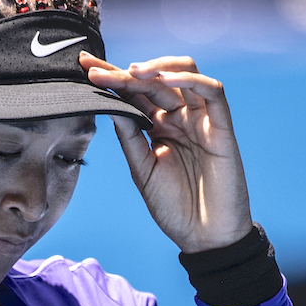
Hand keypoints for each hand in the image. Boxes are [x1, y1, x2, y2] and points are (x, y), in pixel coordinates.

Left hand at [80, 52, 253, 252]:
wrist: (204, 237)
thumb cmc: (174, 206)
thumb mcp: (142, 168)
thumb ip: (129, 136)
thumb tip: (109, 104)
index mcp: (158, 126)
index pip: (134, 93)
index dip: (110, 78)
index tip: (82, 68)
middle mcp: (180, 117)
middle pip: (153, 80)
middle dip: (122, 72)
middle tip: (94, 69)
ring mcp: (202, 120)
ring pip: (185, 75)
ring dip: (156, 68)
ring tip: (129, 71)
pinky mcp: (222, 128)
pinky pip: (212, 93)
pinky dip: (190, 80)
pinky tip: (164, 79)